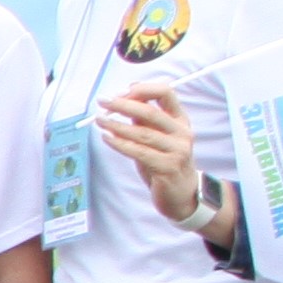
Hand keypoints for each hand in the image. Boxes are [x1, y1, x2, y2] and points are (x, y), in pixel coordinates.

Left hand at [94, 81, 204, 224]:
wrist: (182, 194)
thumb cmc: (165, 161)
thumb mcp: (157, 136)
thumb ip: (144, 119)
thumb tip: (121, 99)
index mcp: (180, 119)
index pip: (166, 92)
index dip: (142, 89)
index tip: (121, 91)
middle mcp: (182, 132)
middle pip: (151, 112)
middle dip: (123, 104)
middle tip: (103, 102)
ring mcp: (177, 151)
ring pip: (142, 133)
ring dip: (117, 125)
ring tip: (100, 120)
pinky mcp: (167, 167)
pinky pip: (139, 152)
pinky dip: (120, 144)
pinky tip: (107, 138)